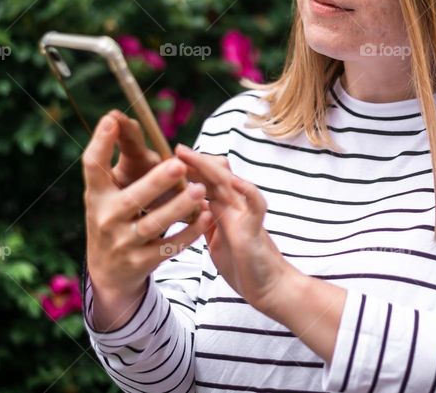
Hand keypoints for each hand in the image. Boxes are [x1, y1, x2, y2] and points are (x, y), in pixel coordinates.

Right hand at [83, 113, 209, 301]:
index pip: (92, 167)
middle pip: (132, 199)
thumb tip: (116, 116)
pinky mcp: (141, 262)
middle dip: (155, 182)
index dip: (100, 143)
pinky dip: (188, 232)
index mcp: (97, 195)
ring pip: (154, 224)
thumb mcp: (110, 191)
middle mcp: (106, 218)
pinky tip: (205, 216)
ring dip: (178, 207)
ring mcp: (123, 243)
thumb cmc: (115, 216)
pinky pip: (168, 247)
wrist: (108, 273)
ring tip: (200, 190)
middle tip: (178, 164)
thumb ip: (118, 157)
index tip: (112, 119)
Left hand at [174, 143, 300, 314]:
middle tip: (176, 149)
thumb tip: (189, 210)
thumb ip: (206, 223)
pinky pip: (255, 204)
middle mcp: (235, 207)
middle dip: (195, 163)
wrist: (268, 287)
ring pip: (230, 183)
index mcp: (223, 210)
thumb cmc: (243, 264)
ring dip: (211, 169)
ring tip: (193, 156)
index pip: (205, 183)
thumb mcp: (216, 241)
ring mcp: (246, 214)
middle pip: (215, 177)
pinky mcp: (255, 228)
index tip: (167, 161)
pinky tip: (235, 181)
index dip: (188, 171)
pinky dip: (247, 191)